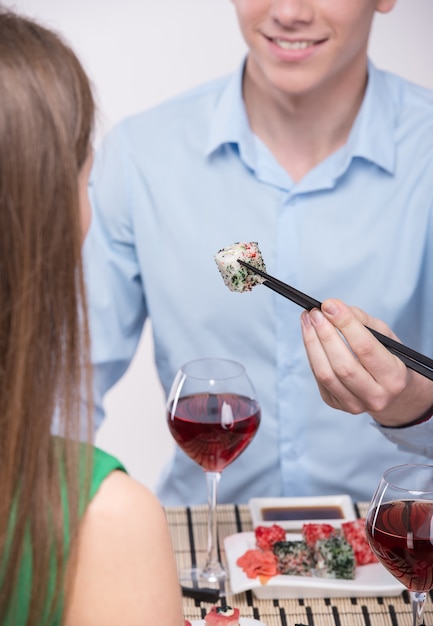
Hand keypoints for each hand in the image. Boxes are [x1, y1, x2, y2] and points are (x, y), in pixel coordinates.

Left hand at [300, 298, 432, 426]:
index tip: (330, 305)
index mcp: (394, 377)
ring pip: (326, 374)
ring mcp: (354, 404)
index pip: (365, 347)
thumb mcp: (385, 336)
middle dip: (325, 334)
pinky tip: (310, 336)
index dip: (345, 324)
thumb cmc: (388, 358)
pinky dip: (312, 354)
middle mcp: (376, 396)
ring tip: (307, 320)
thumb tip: (332, 308)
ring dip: (312, 343)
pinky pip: (318, 378)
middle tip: (315, 312)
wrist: (390, 392)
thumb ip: (361, 320)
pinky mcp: (336, 404)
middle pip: (343, 364)